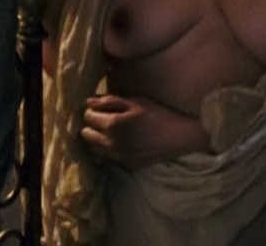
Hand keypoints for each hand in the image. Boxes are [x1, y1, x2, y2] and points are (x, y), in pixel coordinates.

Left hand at [80, 94, 209, 168]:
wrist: (178, 136)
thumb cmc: (158, 113)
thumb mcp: (135, 102)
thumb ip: (110, 101)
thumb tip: (89, 102)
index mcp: (113, 124)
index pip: (88, 117)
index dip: (93, 110)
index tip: (101, 108)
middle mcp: (112, 143)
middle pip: (87, 135)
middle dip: (92, 125)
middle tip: (104, 119)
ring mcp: (119, 156)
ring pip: (95, 148)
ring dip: (98, 138)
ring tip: (112, 130)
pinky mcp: (127, 164)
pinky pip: (110, 156)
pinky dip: (110, 148)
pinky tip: (123, 140)